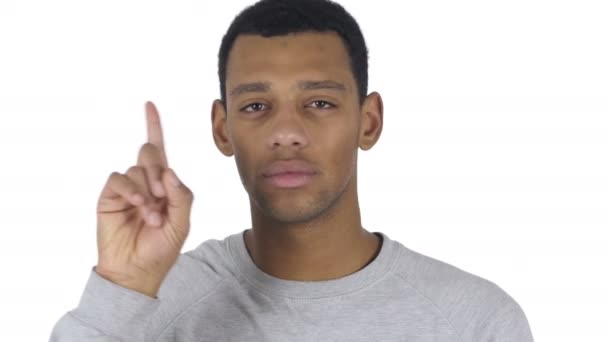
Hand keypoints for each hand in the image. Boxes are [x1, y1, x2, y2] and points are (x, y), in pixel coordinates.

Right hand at [95, 101, 193, 297]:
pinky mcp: (110, 196)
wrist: (136, 271)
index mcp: (164, 186)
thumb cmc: (161, 249)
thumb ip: (181, 195)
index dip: (154, 127)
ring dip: (148, 190)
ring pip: (138, 168)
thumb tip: (169, 171)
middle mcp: (145, 183)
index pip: (160, 152)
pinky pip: (120, 179)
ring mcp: (127, 189)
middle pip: (151, 153)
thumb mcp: (182, 223)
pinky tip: (138, 205)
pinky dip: (131, 190)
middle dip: (159, 171)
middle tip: (162, 196)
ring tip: (151, 216)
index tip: (149, 105)